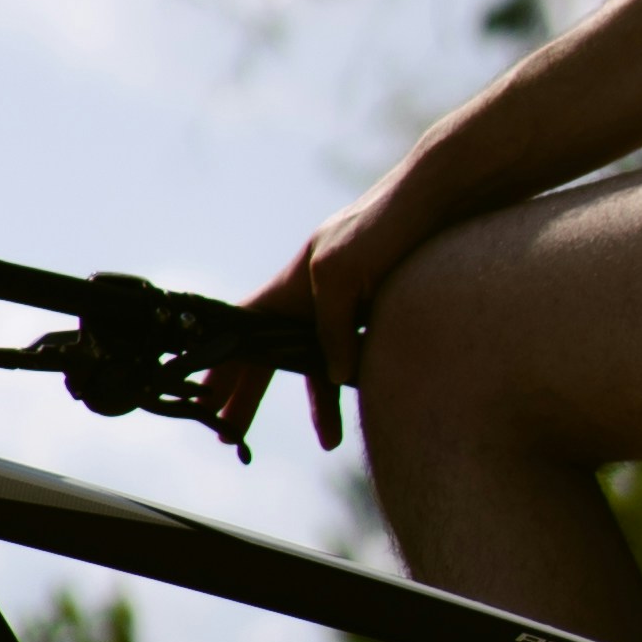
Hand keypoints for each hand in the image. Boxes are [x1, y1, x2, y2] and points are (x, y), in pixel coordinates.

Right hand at [199, 163, 435, 455]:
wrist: (437, 198)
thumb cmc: (381, 225)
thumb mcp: (341, 274)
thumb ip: (332, 328)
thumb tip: (335, 378)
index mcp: (293, 283)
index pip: (244, 326)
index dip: (223, 361)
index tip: (205, 397)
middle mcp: (313, 296)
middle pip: (272, 351)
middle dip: (251, 392)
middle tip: (232, 436)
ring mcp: (344, 304)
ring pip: (317, 360)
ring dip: (320, 402)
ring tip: (328, 443)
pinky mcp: (377, 311)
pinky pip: (355, 354)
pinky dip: (355, 381)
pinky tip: (364, 403)